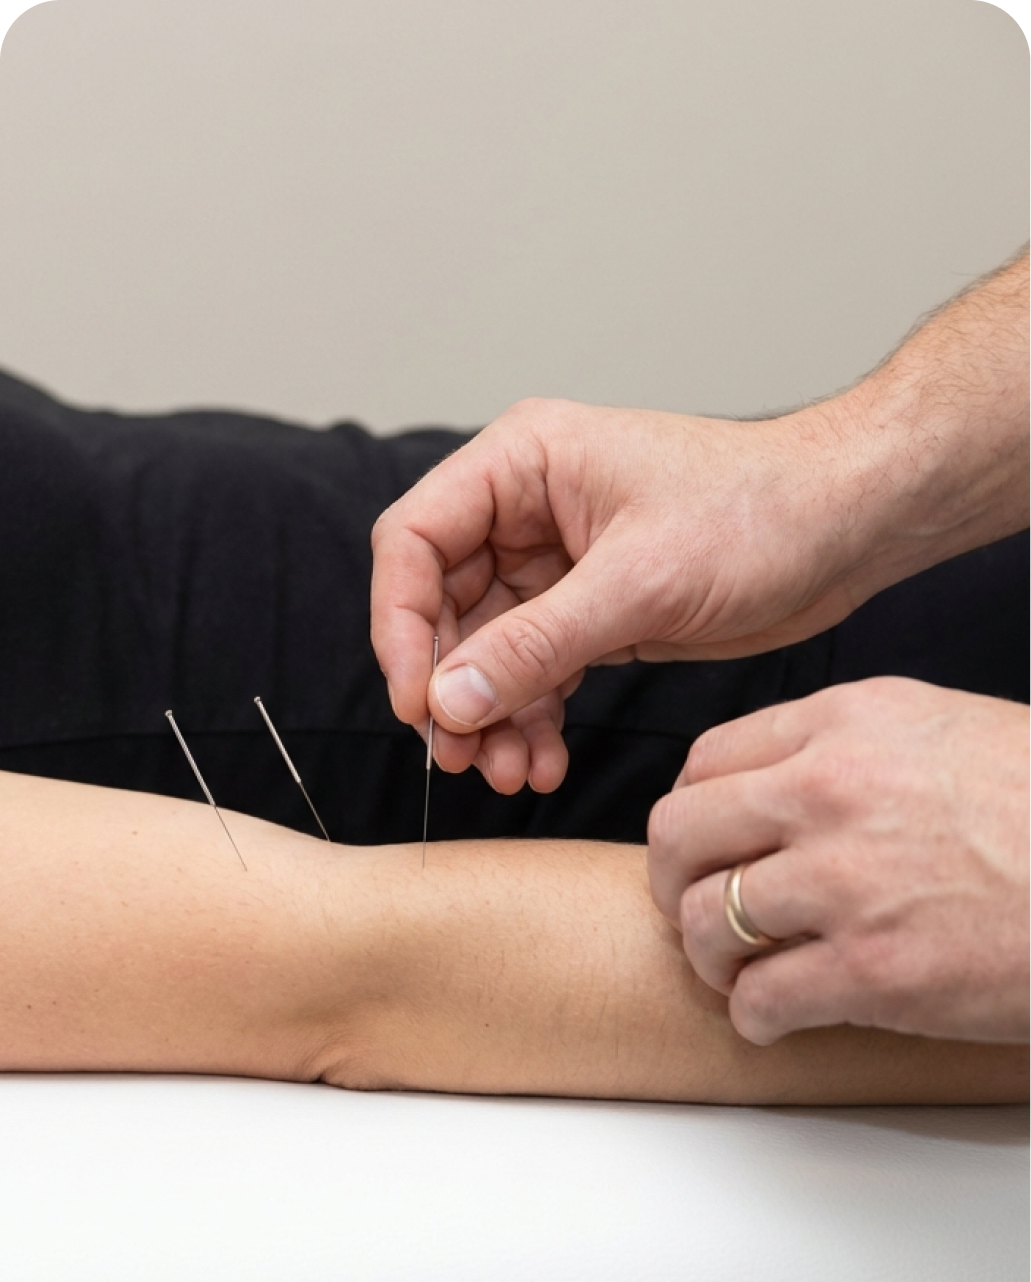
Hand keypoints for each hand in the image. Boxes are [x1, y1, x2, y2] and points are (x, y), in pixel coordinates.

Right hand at [371, 396, 889, 791]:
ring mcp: (556, 564)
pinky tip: (544, 760)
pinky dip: (532, 717)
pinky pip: (533, 672)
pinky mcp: (590, 611)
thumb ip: (536, 643)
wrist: (846, 528)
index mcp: (522, 463)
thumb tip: (449, 700)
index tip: (417, 702)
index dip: (399, 623)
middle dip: (450, 686)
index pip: (414, 538)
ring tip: (512, 772)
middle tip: (462, 756)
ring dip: (491, 715)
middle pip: (441, 605)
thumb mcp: (641, 582)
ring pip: (485, 650)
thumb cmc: (759, 512)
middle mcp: (526, 510)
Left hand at [647, 676, 1030, 1044]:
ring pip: (705, 921)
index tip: (705, 843)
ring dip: (711, 957)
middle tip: (695, 907)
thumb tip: (771, 786)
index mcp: (845, 723)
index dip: (693, 810)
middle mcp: (829, 791)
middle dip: (675, 881)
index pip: (706, 759)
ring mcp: (847, 882)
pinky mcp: (874, 972)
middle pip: (679, 834)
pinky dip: (755, 1018)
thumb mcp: (938, 730)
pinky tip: (779, 1016)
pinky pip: (758, 1000)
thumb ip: (844, 748)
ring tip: (741, 970)